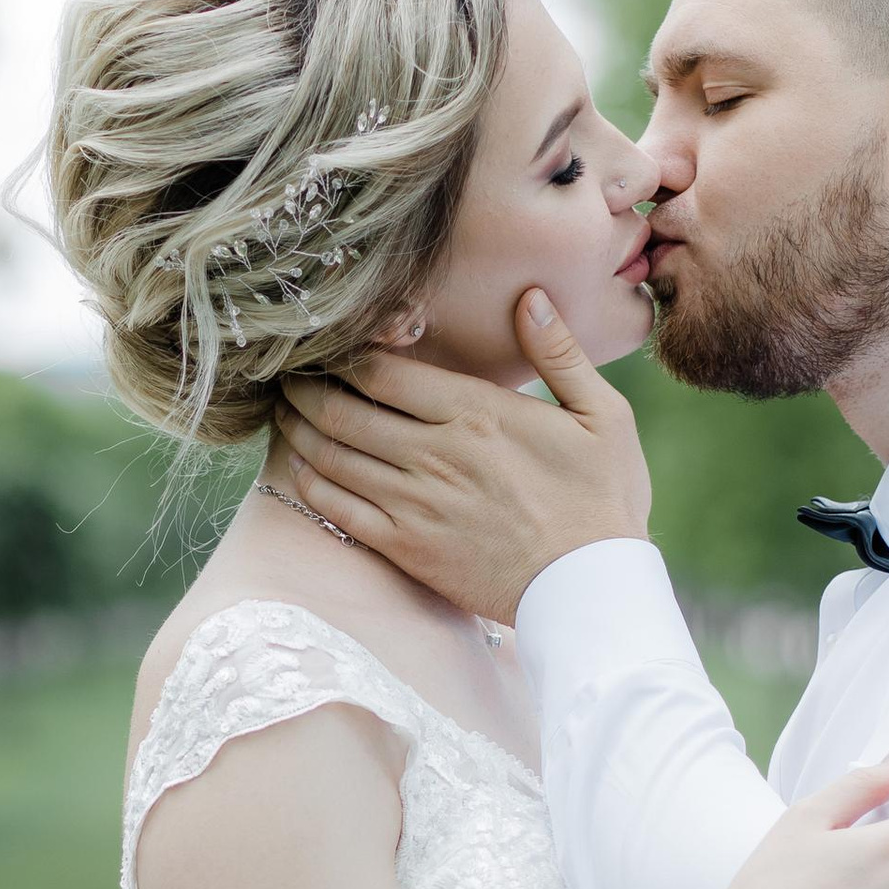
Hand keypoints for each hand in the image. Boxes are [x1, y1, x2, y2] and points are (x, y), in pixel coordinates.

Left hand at [280, 290, 652, 621]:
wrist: (592, 591)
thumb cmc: (603, 499)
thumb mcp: (602, 416)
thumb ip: (559, 352)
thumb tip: (530, 297)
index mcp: (477, 412)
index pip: (383, 370)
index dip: (342, 352)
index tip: (325, 342)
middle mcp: (436, 453)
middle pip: (343, 408)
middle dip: (305, 386)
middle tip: (286, 373)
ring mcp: (416, 503)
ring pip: (332, 455)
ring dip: (298, 428)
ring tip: (284, 410)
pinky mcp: (406, 547)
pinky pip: (338, 508)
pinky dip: (310, 481)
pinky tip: (300, 465)